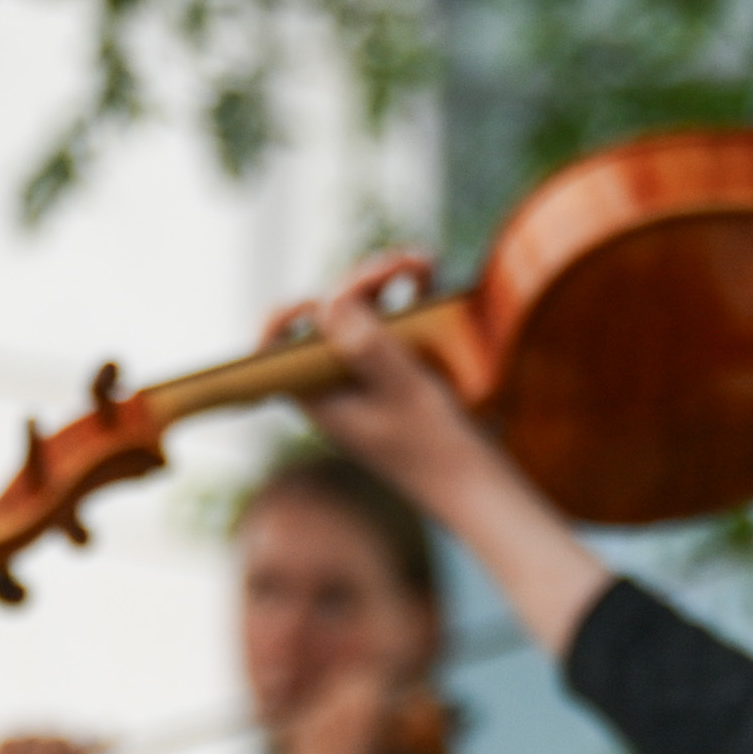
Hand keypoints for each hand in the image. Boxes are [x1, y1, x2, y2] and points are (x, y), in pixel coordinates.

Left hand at [277, 247, 501, 502]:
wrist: (477, 489)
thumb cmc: (437, 448)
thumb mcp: (403, 392)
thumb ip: (366, 346)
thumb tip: (330, 302)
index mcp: (319, 397)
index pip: (275, 349)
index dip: (284, 317)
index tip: (318, 301)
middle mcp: (336, 385)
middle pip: (327, 316)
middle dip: (361, 282)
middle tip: (404, 265)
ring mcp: (366, 378)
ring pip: (362, 315)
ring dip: (389, 283)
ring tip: (425, 264)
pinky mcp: (395, 374)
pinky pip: (390, 328)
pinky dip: (408, 302)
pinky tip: (432, 282)